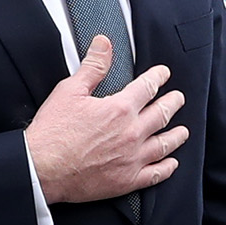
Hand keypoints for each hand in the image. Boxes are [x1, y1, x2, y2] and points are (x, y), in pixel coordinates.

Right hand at [24, 38, 187, 203]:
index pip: (147, 87)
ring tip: (183, 131)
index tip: (163, 74)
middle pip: (162, 114)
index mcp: (119, 109)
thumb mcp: (69, 91)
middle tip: (178, 99)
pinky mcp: (127, 180)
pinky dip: (167, 167)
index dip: (158, 78)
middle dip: (173, 103)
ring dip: (176, 135)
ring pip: (164, 144)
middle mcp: (131, 133)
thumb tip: (104, 44)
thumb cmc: (53, 133)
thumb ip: (92, 67)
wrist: (43, 169)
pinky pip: (156, 174)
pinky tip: (172, 163)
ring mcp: (132, 158)